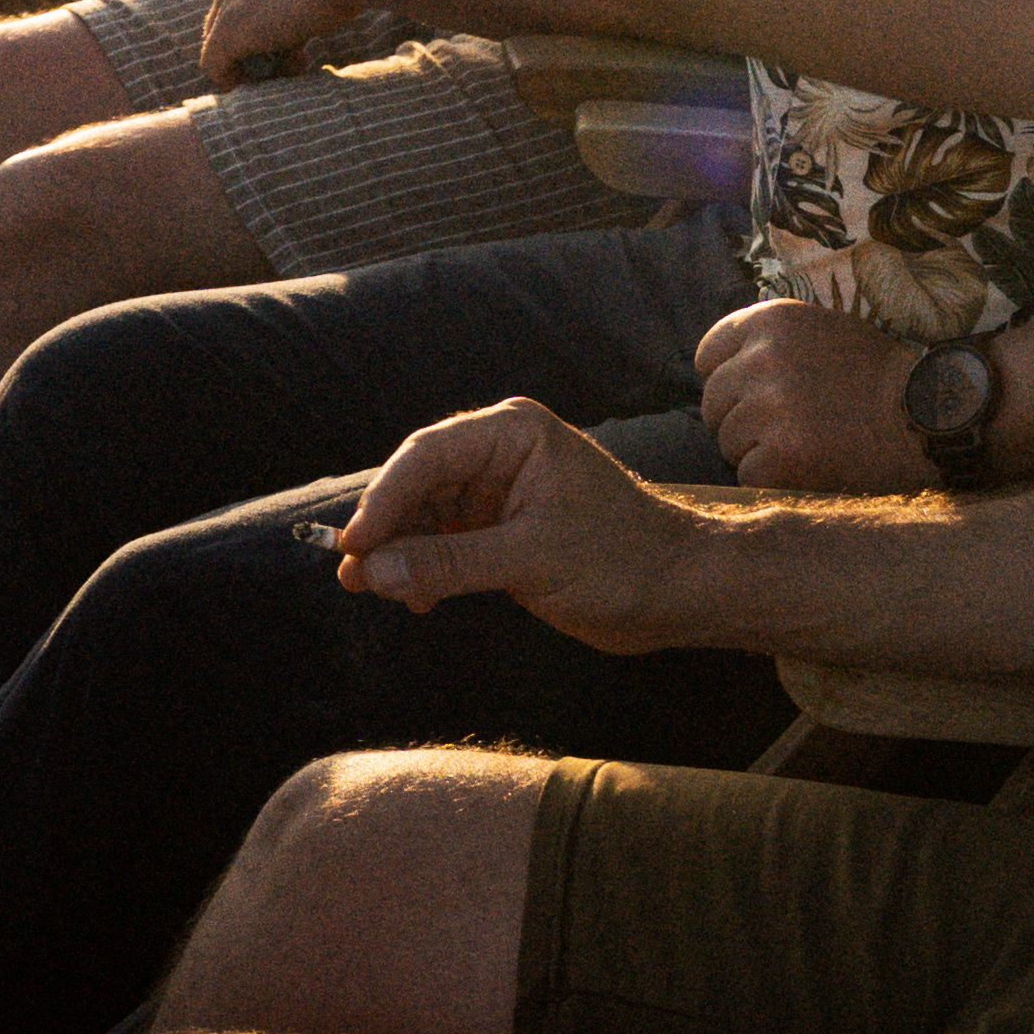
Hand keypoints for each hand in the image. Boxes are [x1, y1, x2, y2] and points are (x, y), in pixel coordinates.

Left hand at [193, 0, 435, 83]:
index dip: (267, 20)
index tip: (301, 31)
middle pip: (227, 20)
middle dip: (260, 42)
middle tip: (301, 53)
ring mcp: (226, 1)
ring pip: (221, 43)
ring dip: (255, 62)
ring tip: (298, 63)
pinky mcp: (228, 32)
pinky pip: (214, 65)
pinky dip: (236, 78)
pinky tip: (277, 76)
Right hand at [335, 397, 721, 652]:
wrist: (681, 591)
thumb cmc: (622, 560)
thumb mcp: (530, 561)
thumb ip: (449, 563)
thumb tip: (375, 569)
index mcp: (513, 434)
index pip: (426, 455)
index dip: (383, 499)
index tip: (353, 543)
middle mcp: (502, 453)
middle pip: (419, 484)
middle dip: (387, 530)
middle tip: (352, 575)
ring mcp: (502, 492)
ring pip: (428, 516)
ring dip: (402, 554)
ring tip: (380, 592)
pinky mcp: (505, 530)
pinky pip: (448, 542)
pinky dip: (428, 569)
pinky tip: (419, 599)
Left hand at [693, 294, 932, 493]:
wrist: (929, 419)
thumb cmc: (878, 379)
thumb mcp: (823, 333)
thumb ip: (771, 343)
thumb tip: (719, 372)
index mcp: (772, 320)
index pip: (709, 355)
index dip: (729, 383)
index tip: (755, 398)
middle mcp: (764, 358)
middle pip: (713, 404)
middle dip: (742, 422)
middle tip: (791, 430)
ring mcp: (771, 407)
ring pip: (728, 443)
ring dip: (760, 453)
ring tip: (810, 447)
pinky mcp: (782, 455)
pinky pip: (750, 476)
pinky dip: (776, 482)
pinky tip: (814, 469)